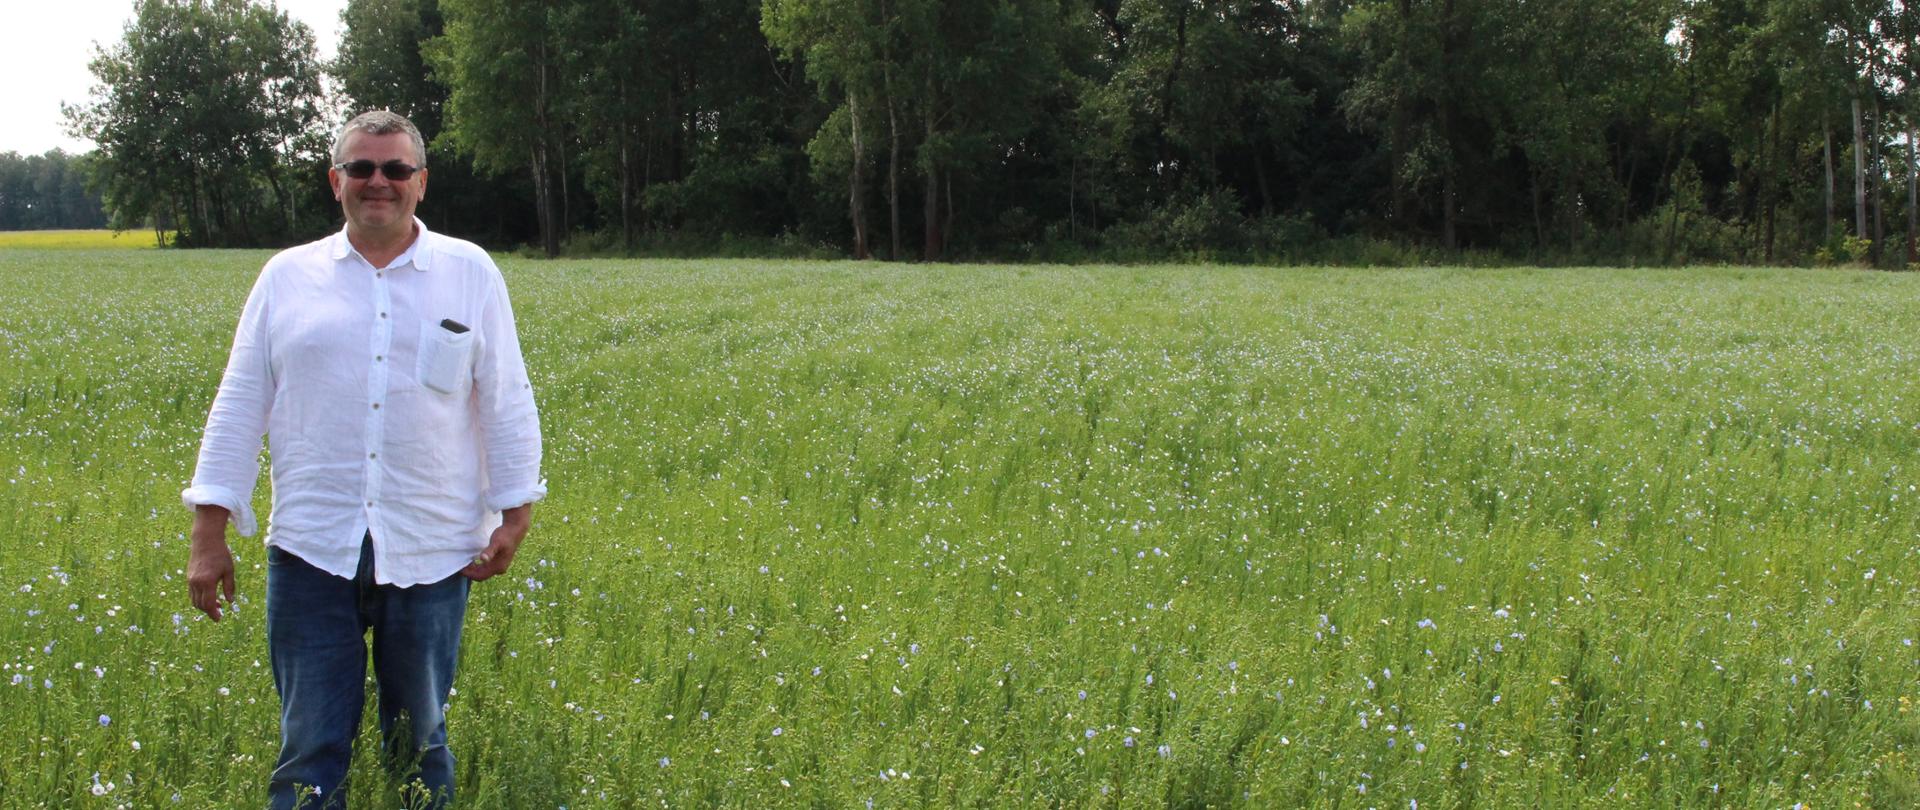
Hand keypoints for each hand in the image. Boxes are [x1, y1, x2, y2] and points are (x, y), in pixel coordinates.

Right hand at [187, 506, 236, 620]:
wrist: (205, 541)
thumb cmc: (221, 555)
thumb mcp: (229, 570)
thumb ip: (230, 587)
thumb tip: (230, 602)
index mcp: (207, 582)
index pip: (208, 604)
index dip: (213, 614)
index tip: (219, 619)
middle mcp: (196, 583)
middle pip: (200, 605)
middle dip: (209, 611)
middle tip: (219, 613)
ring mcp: (190, 580)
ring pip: (194, 600)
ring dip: (204, 606)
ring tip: (216, 605)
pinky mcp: (188, 577)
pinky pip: (192, 593)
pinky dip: (199, 598)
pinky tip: (209, 596)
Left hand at [462, 504, 530, 581]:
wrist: (515, 530)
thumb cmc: (505, 535)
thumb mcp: (496, 542)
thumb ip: (489, 551)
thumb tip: (483, 559)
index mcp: (498, 567)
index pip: (480, 576)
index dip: (469, 574)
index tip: (460, 568)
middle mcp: (499, 569)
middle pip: (481, 575)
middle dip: (470, 572)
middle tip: (461, 565)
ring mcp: (500, 566)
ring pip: (483, 572)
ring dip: (474, 569)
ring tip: (465, 562)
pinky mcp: (499, 561)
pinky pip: (486, 568)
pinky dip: (478, 566)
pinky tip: (473, 559)